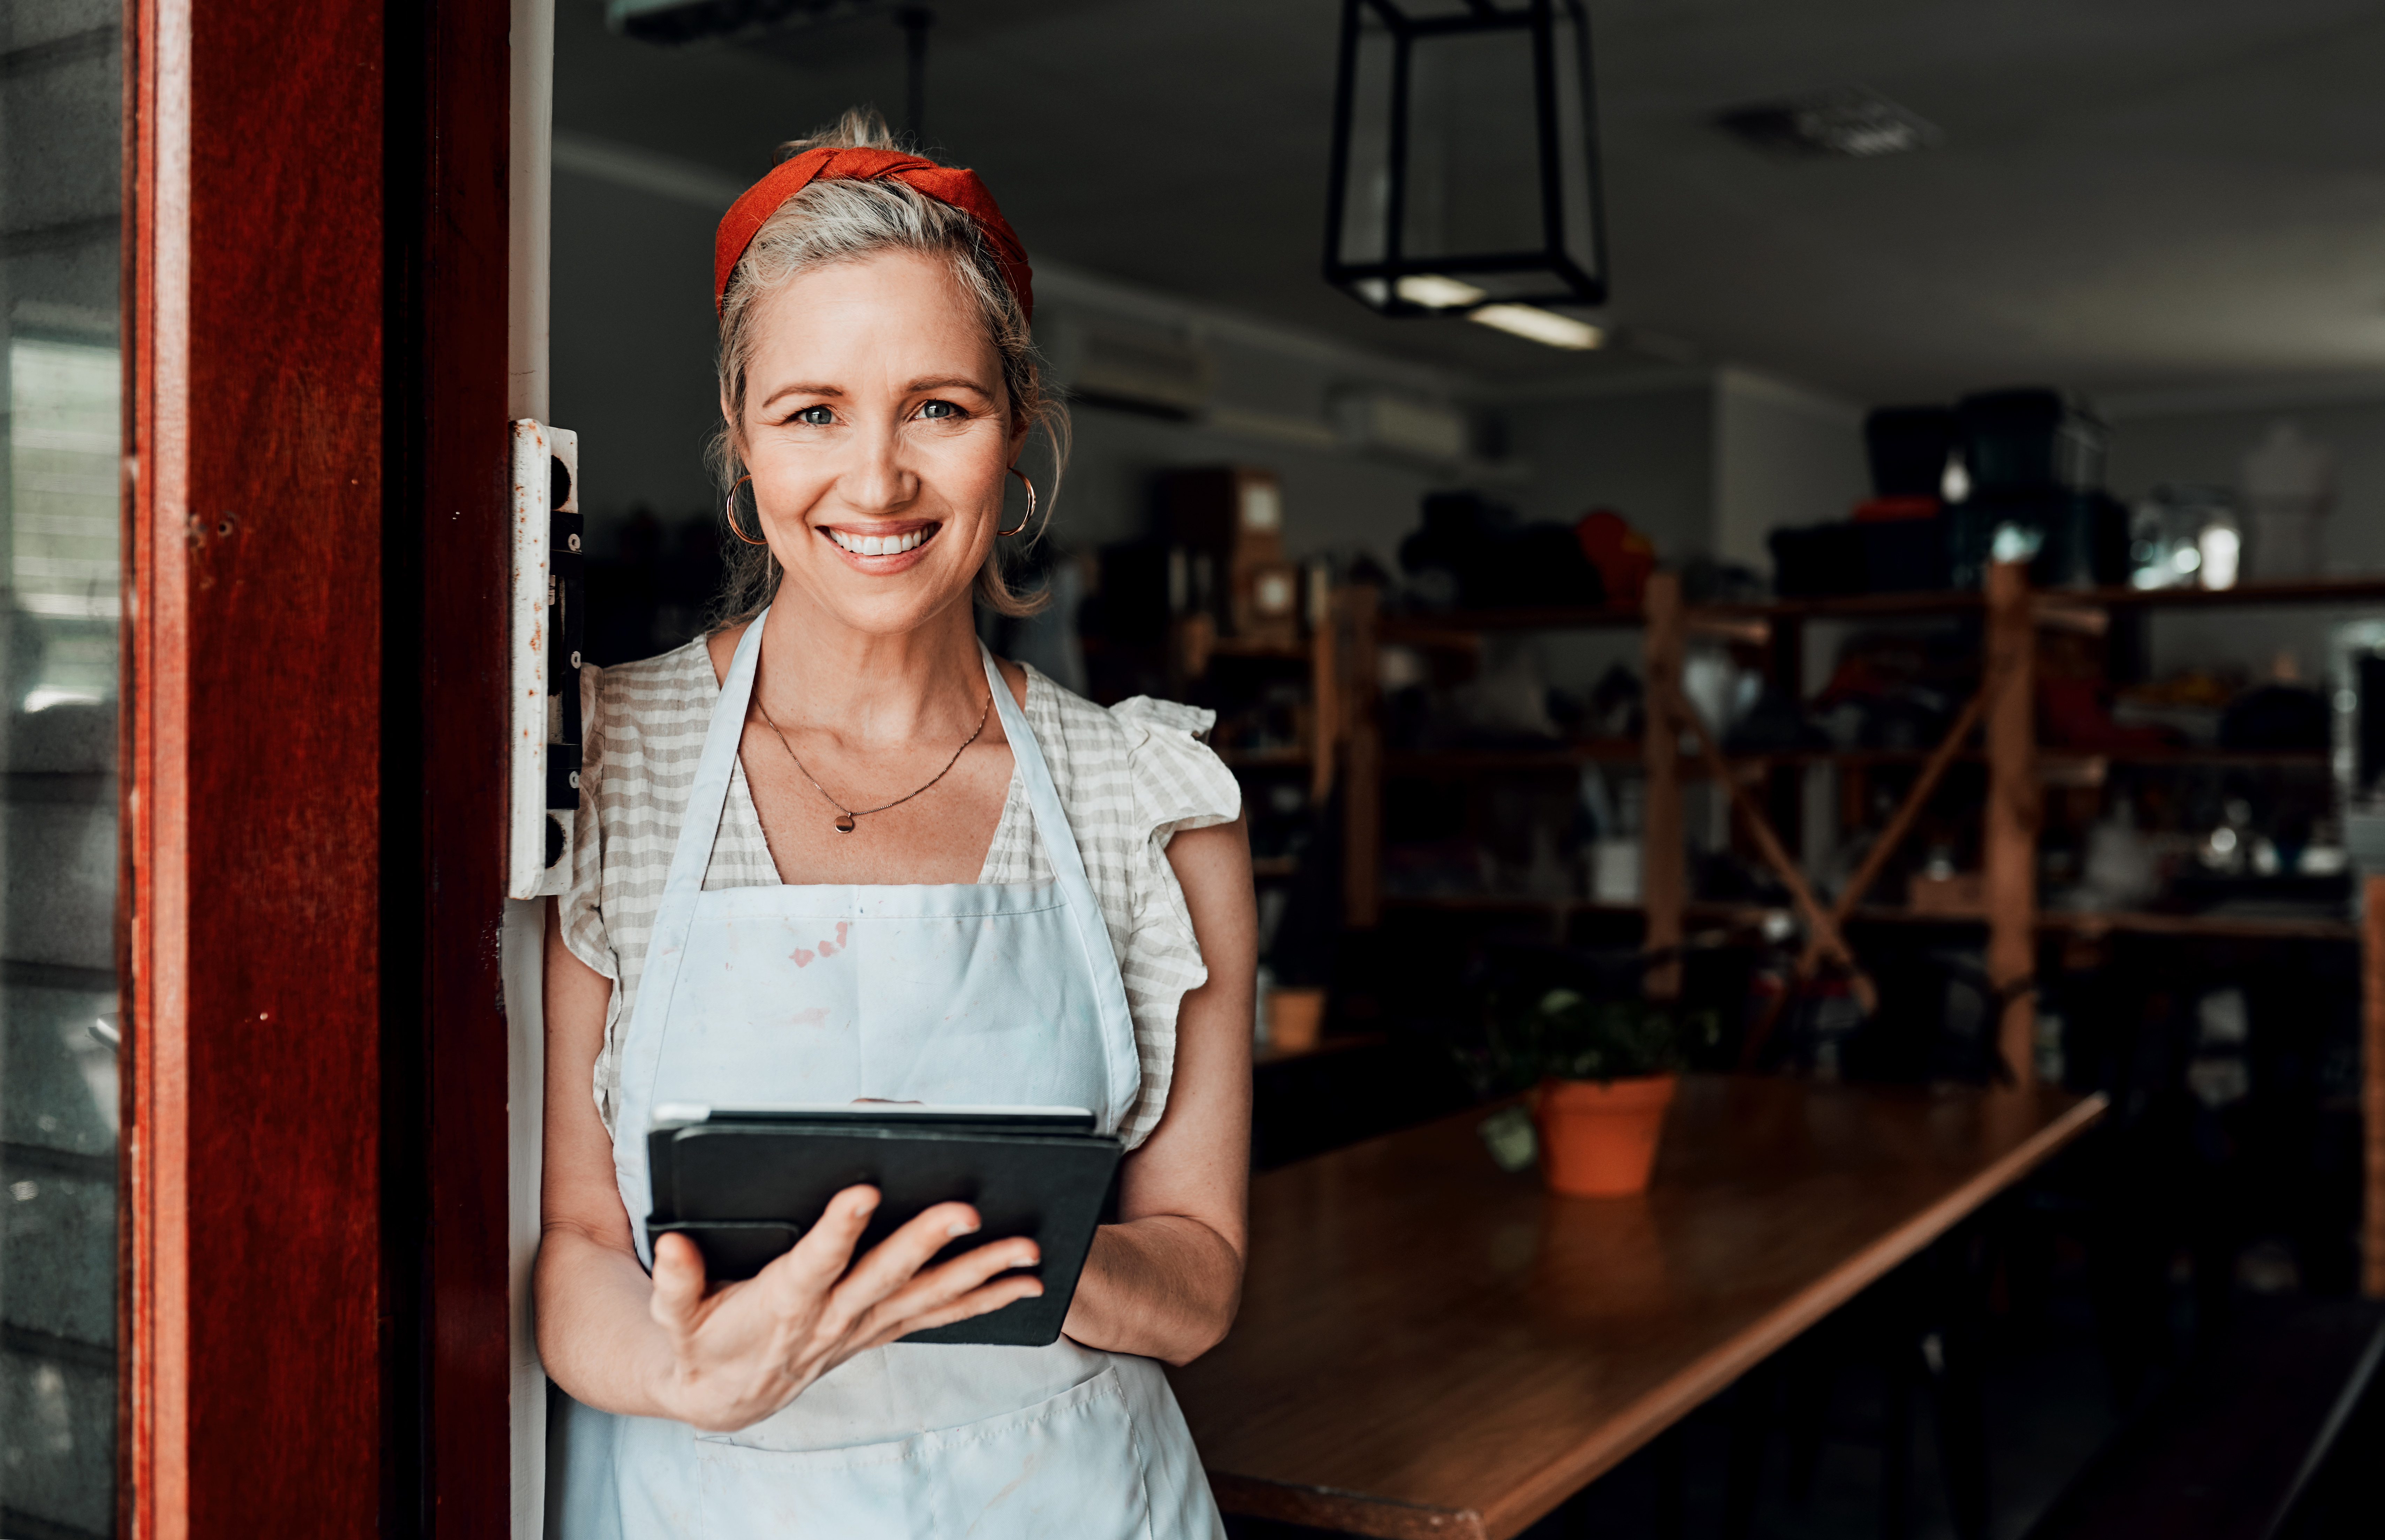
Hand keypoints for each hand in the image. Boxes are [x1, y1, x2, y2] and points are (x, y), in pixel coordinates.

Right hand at [646, 1185, 1042, 1431]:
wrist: (725, 1396)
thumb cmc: (699, 1341)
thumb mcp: (674, 1317)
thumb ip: (673, 1282)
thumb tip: (672, 1244)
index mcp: (783, 1302)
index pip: (816, 1262)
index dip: (838, 1230)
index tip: (864, 1191)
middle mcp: (833, 1315)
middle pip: (887, 1275)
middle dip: (928, 1241)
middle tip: (968, 1209)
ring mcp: (864, 1325)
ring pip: (930, 1296)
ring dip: (980, 1273)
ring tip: (1028, 1249)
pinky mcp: (881, 1329)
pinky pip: (941, 1315)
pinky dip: (985, 1300)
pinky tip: (1026, 1284)